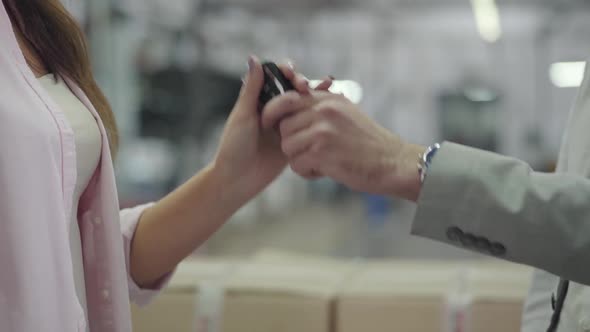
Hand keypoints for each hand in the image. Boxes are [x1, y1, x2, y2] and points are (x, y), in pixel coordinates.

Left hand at [212, 56, 332, 200]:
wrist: (238, 179)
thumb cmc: (235, 146)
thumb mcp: (244, 115)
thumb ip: (252, 88)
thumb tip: (254, 57)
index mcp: (260, 100)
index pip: (279, 78)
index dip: (290, 74)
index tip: (295, 78)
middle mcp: (274, 110)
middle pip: (295, 90)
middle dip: (308, 85)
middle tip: (317, 86)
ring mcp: (285, 126)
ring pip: (304, 106)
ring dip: (318, 98)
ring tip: (332, 90)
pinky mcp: (294, 141)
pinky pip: (308, 126)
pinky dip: (320, 118)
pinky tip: (333, 112)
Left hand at [261, 91, 424, 200]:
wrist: (392, 162)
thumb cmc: (368, 143)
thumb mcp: (346, 113)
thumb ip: (321, 107)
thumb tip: (293, 101)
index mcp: (328, 98)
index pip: (287, 98)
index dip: (273, 112)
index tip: (269, 123)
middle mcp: (324, 110)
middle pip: (283, 126)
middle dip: (292, 142)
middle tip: (311, 152)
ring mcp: (322, 130)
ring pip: (287, 146)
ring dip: (299, 159)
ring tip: (320, 162)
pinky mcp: (322, 152)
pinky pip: (296, 164)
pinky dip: (308, 173)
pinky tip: (325, 171)